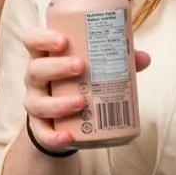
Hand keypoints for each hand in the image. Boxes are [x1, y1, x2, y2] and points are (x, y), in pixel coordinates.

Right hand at [20, 28, 151, 155]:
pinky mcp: (40, 128)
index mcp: (45, 56)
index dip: (42, 38)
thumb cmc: (76, 82)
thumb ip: (116, 61)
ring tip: (82, 101)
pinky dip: (54, 136)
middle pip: (35, 69)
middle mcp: (35, 79)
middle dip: (56, 67)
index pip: (32, 40)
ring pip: (38, 103)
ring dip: (59, 103)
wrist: (63, 119)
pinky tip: (68, 136)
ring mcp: (35, 103)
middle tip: (80, 66)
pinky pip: (42, 133)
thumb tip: (143, 58)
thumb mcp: (90, 68)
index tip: (63, 40)